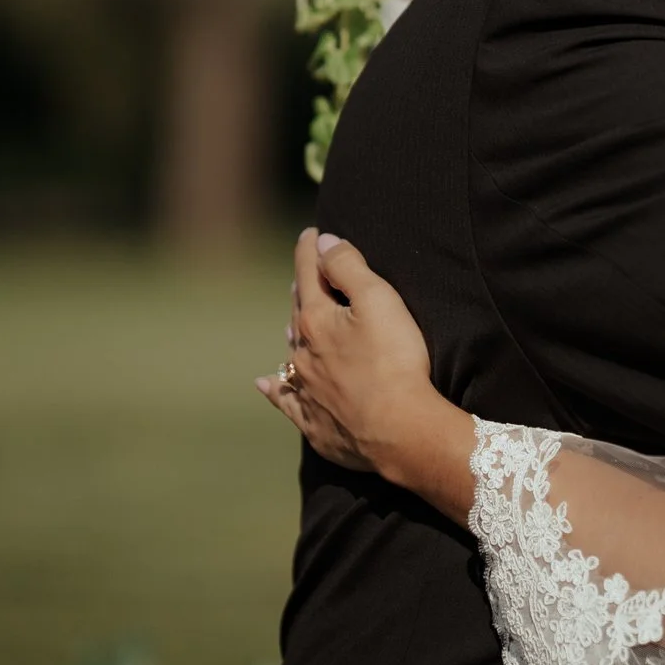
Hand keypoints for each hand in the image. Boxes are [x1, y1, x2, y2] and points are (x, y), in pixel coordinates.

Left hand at [258, 230, 471, 509]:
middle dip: (303, 288)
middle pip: (298, 311)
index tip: (311, 233)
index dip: (310, 249)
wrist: (400, 431)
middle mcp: (301, 353)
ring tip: (294, 320)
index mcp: (316, 320)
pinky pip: (285, 399)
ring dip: (293, 331)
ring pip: (291, 352)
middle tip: (308, 273)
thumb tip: (323, 243)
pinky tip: (264, 383)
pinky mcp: (314, 422)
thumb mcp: (379, 301)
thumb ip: (348, 267)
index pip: (308, 274)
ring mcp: (305, 389)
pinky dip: (274, 387)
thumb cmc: (395, 361)